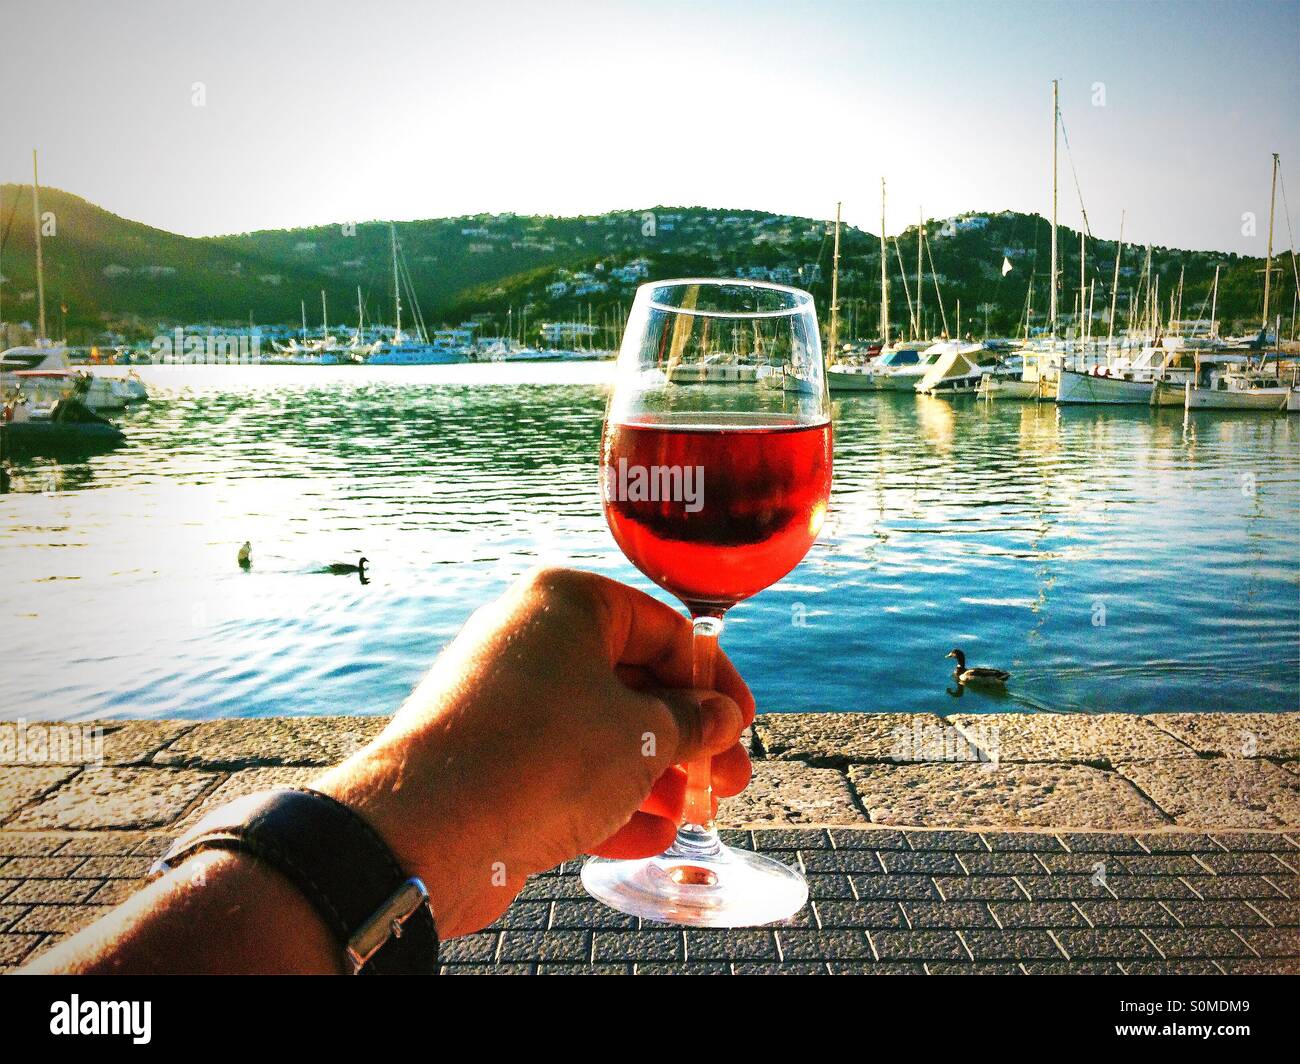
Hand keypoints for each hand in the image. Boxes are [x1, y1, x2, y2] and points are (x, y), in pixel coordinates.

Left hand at [313, 567, 753, 937]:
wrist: (429, 829)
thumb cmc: (541, 756)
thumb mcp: (642, 733)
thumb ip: (692, 722)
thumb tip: (719, 719)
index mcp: (566, 604)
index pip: (663, 628)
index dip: (713, 679)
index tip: (741, 722)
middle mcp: (531, 642)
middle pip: (632, 682)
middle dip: (687, 736)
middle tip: (730, 777)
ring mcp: (505, 703)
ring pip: (598, 732)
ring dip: (654, 774)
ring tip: (694, 812)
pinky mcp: (490, 761)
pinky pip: (562, 771)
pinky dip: (609, 799)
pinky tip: (652, 836)